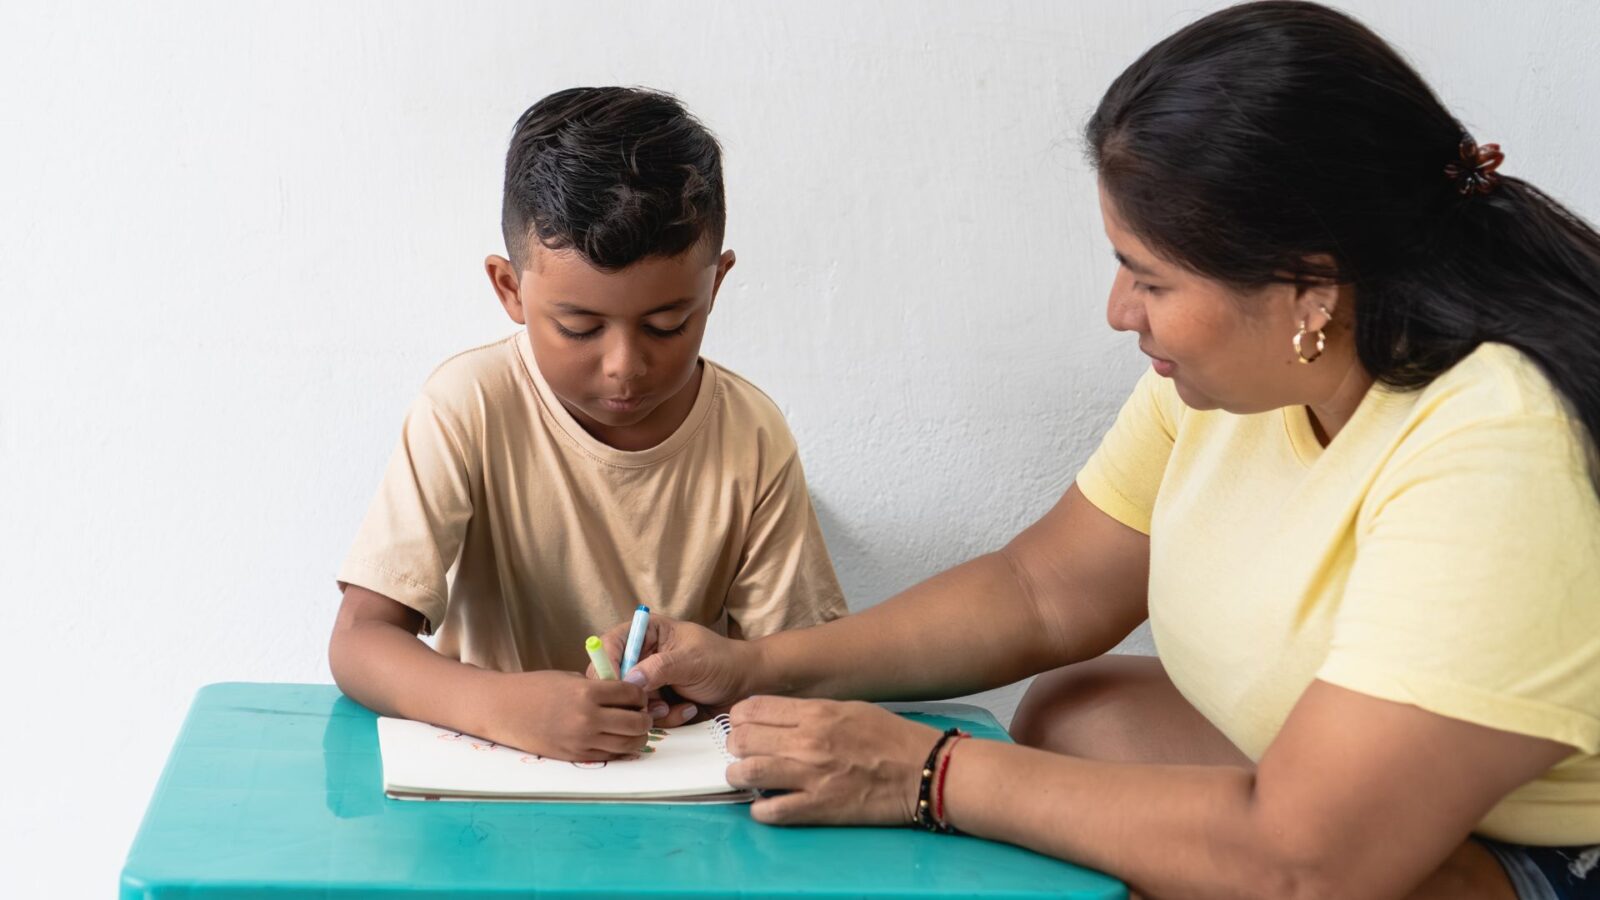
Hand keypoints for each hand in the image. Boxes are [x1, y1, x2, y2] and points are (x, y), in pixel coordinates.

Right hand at [476, 669, 652, 761]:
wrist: (503, 709)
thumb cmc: (534, 688)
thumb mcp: (570, 678)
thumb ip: (599, 687)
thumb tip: (626, 696)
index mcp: (588, 692)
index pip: (633, 694)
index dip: (640, 694)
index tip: (638, 695)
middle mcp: (588, 718)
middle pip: (637, 723)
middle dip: (645, 718)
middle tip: (642, 714)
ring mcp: (582, 740)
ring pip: (628, 744)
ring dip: (636, 737)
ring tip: (632, 729)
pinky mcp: (575, 756)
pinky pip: (609, 756)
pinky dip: (618, 749)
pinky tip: (614, 739)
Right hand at [595, 615, 756, 711]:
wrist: (746, 685)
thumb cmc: (723, 661)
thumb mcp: (693, 660)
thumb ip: (660, 667)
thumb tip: (629, 681)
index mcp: (646, 632)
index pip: (610, 644)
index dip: (607, 665)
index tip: (616, 685)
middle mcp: (642, 656)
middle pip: (612, 678)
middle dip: (630, 695)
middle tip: (648, 703)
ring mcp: (648, 682)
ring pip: (628, 703)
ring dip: (651, 710)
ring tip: (674, 705)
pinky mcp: (657, 703)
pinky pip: (646, 717)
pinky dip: (666, 718)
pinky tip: (687, 709)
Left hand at [723, 696, 942, 825]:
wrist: (922, 770)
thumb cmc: (889, 737)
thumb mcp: (848, 708)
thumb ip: (810, 712)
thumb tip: (775, 718)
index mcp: (816, 712)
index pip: (753, 708)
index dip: (739, 717)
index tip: (742, 725)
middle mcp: (807, 741)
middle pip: (743, 739)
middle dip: (736, 746)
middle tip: (743, 752)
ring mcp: (811, 776)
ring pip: (747, 773)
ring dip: (739, 775)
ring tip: (745, 777)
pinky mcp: (818, 808)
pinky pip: (770, 811)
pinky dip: (761, 809)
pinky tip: (766, 805)